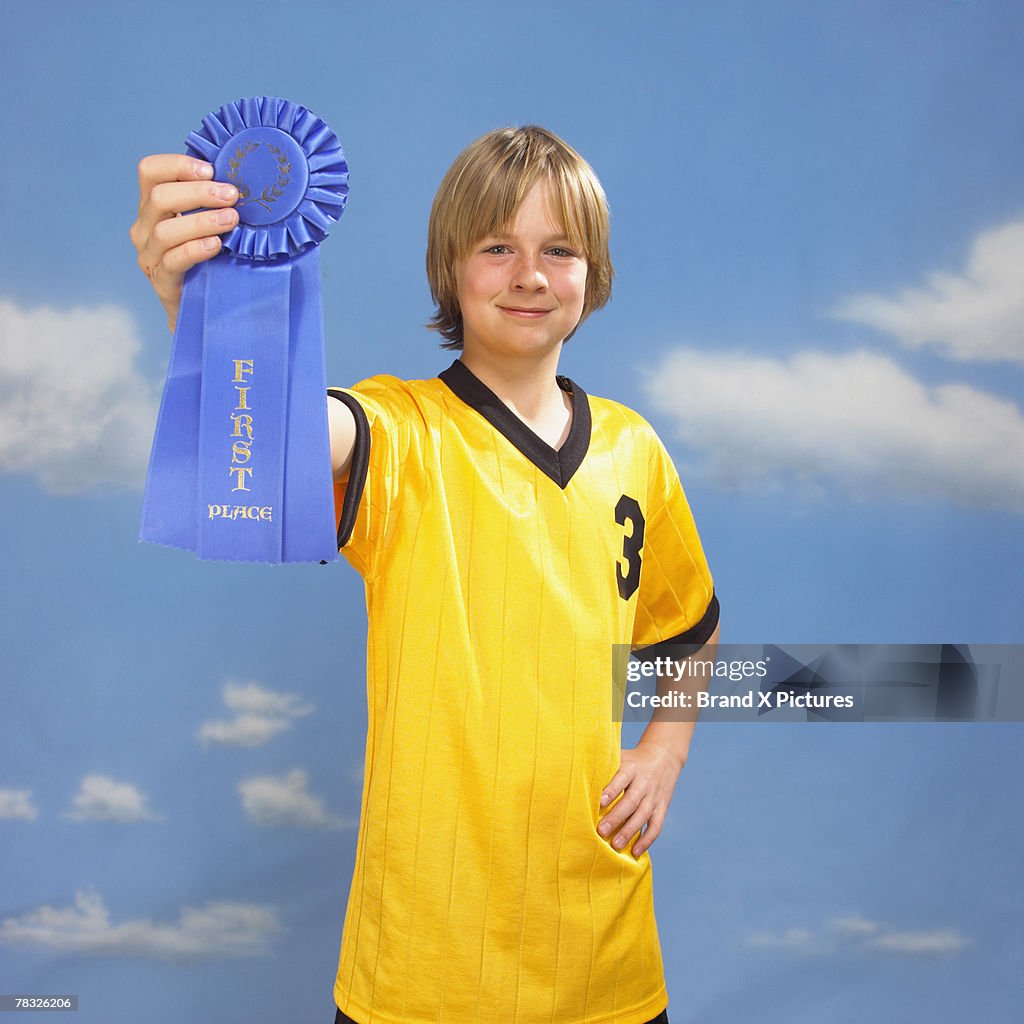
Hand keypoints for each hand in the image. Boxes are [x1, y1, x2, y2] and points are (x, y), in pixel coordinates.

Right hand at [129, 154, 239, 330]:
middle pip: (159, 198)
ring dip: (202, 221)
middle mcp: (145, 228)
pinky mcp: (161, 282)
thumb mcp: (208, 225)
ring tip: (231, 220)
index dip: (178, 165)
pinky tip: (216, 245)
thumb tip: (243, 175)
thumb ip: (212, 202)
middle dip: (198, 193)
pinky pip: (173, 261)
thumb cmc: (209, 260)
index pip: (150, 171)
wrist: (202, 309)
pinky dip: (195, 249)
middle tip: (232, 195)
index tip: (211, 170)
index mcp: (153, 207)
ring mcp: (149, 256)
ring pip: (166, 230)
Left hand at [597, 740, 684, 857]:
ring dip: (629, 831)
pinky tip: (635, 852)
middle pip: (631, 801)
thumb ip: (604, 766)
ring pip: (643, 815)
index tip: (599, 802)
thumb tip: (578, 776)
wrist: (664, 757)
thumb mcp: (621, 757)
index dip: (611, 791)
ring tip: (616, 845)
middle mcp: (644, 782)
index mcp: (631, 768)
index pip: (621, 779)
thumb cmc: (633, 761)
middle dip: (616, 817)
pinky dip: (647, 840)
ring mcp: (654, 796)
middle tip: (601, 831)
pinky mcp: (662, 808)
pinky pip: (656, 826)